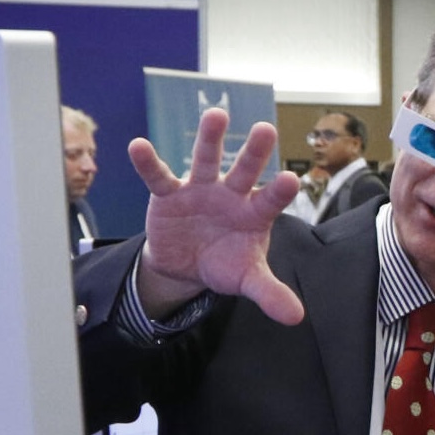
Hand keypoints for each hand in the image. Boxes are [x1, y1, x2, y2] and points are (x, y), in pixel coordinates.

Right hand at [129, 106, 305, 323]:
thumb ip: (269, 292)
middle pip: (245, 170)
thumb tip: (295, 318)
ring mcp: (200, 190)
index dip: (279, 191)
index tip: (291, 180)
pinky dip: (148, 162)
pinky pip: (159, 176)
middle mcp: (231, 194)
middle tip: (266, 129)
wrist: (187, 265)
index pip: (270, 200)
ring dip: (210, 139)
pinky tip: (138, 145)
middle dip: (254, 152)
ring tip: (217, 116)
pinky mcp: (170, 195)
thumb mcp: (246, 279)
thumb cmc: (225, 263)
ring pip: (207, 160)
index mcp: (255, 213)